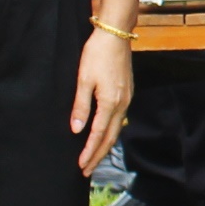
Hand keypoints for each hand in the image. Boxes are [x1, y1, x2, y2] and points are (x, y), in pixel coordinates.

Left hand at [70, 25, 132, 177]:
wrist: (115, 34)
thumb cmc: (97, 54)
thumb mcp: (83, 80)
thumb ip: (81, 106)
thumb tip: (77, 130)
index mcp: (110, 102)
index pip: (98, 134)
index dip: (89, 152)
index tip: (80, 166)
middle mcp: (122, 104)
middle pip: (110, 137)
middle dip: (98, 155)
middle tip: (86, 171)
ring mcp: (127, 98)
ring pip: (116, 129)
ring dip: (105, 145)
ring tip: (95, 157)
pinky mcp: (127, 92)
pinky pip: (120, 119)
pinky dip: (111, 132)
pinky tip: (105, 134)